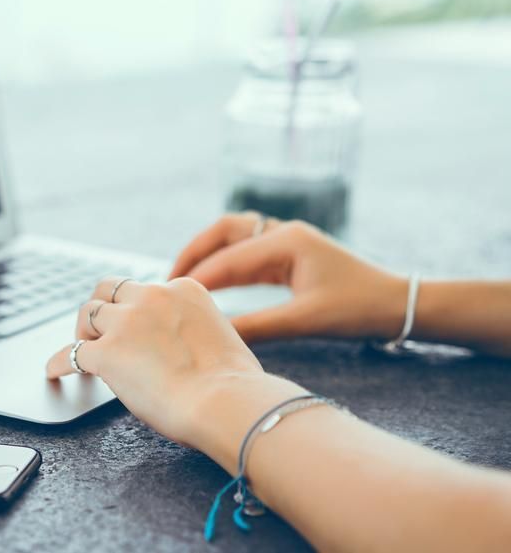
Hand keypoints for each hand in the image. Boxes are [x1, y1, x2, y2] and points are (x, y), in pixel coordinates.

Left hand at [45, 276, 286, 457]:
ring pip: (88, 314)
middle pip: (110, 289)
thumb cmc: (233, 383)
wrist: (226, 401)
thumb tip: (178, 348)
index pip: (146, 290)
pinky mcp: (107, 352)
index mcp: (183, 289)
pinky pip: (72, 353)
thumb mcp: (220, 336)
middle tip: (97, 329)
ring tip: (80, 348)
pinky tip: (54, 372)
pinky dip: (59, 362)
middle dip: (101, 306)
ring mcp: (126, 323)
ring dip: (82, 332)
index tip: (132, 324)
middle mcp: (152, 296)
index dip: (134, 309)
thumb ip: (192, 329)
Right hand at [170, 213, 408, 342]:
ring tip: (184, 280)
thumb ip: (257, 326)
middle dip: (194, 253)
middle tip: (169, 281)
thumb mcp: (304, 321)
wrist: (398, 305)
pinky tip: (213, 286)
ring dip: (208, 254)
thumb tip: (215, 336)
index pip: (230, 257)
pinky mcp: (291, 253)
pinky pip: (248, 251)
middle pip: (225, 230)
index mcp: (287, 241)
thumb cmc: (357, 310)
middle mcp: (284, 232)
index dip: (199, 278)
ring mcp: (288, 239)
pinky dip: (226, 264)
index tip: (171, 298)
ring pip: (234, 236)